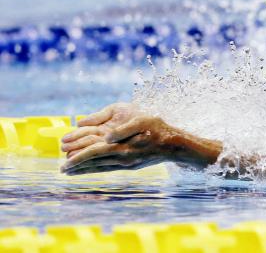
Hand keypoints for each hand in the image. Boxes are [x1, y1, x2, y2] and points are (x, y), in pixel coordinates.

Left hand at [60, 103, 178, 174]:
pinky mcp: (131, 165)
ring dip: (85, 170)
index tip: (64, 162)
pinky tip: (93, 169)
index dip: (78, 158)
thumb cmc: (159, 129)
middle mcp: (123, 159)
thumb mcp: (142, 121)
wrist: (174, 145)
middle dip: (77, 166)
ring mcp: (127, 164)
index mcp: (123, 147)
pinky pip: (109, 168)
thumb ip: (123, 129)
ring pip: (100, 168)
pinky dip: (97, 169)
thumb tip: (107, 136)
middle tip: (62, 170)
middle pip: (94, 163)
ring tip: (72, 173)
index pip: (94, 153)